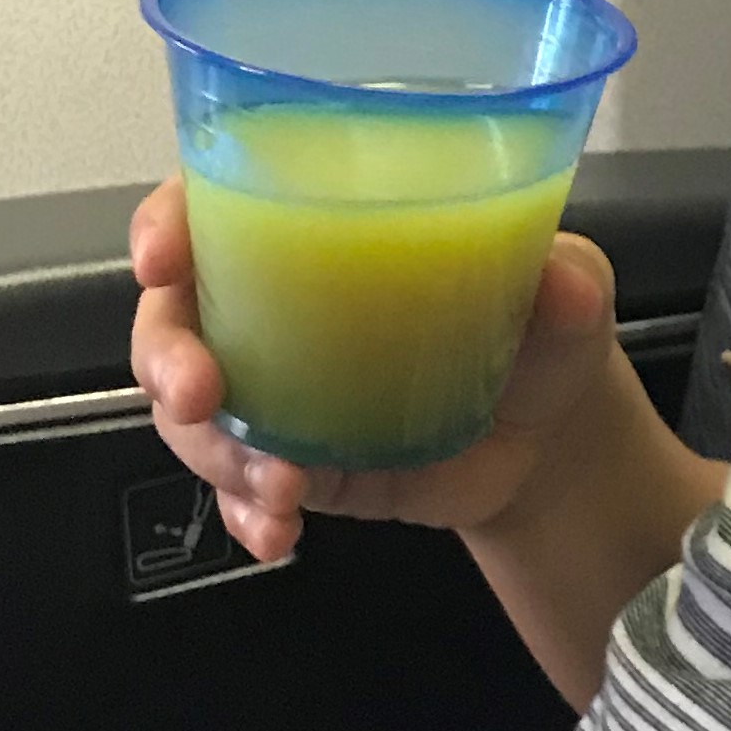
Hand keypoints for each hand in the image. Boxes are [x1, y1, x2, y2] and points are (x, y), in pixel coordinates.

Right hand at [126, 175, 622, 560]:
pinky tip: (278, 529)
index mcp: (328, 229)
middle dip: (164, 353)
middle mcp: (280, 304)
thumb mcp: (569, 289)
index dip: (167, 221)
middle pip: (175, 315)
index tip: (161, 255)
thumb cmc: (542, 330)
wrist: (551, 442)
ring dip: (213, 452)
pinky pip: (237, 488)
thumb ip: (569, 280)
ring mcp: (277, 390)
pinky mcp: (292, 461)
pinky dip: (246, 512)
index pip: (216, 201)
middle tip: (198, 392)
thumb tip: (566, 283)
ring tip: (279, 483)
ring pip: (191, 415)